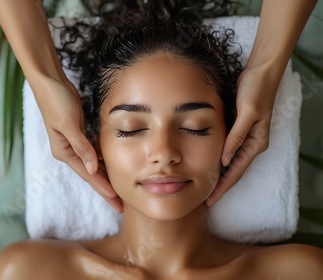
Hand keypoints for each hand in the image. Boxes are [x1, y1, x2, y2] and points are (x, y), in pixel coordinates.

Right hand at [33, 77, 122, 211]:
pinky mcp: (78, 133)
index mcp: (63, 151)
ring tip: (120, 191)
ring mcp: (73, 142)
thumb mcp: (69, 123)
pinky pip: (92, 151)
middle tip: (121, 206)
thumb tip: (92, 169)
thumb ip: (81, 146)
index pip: (87, 175)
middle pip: (90, 174)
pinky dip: (103, 160)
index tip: (116, 201)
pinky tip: (113, 166)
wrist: (48, 80)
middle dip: (105, 189)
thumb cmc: (56, 100)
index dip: (103, 188)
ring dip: (105, 176)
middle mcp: (67, 150)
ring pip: (93, 164)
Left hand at [207, 64, 278, 206]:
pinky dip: (219, 160)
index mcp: (256, 142)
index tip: (211, 200)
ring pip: (230, 162)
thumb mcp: (247, 113)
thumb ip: (237, 136)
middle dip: (221, 186)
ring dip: (219, 175)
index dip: (223, 187)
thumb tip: (225, 160)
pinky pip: (228, 149)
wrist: (260, 72)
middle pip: (233, 170)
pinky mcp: (239, 129)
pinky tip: (208, 165)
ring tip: (204, 188)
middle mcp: (251, 143)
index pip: (237, 171)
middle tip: (205, 201)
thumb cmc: (255, 90)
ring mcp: (245, 136)